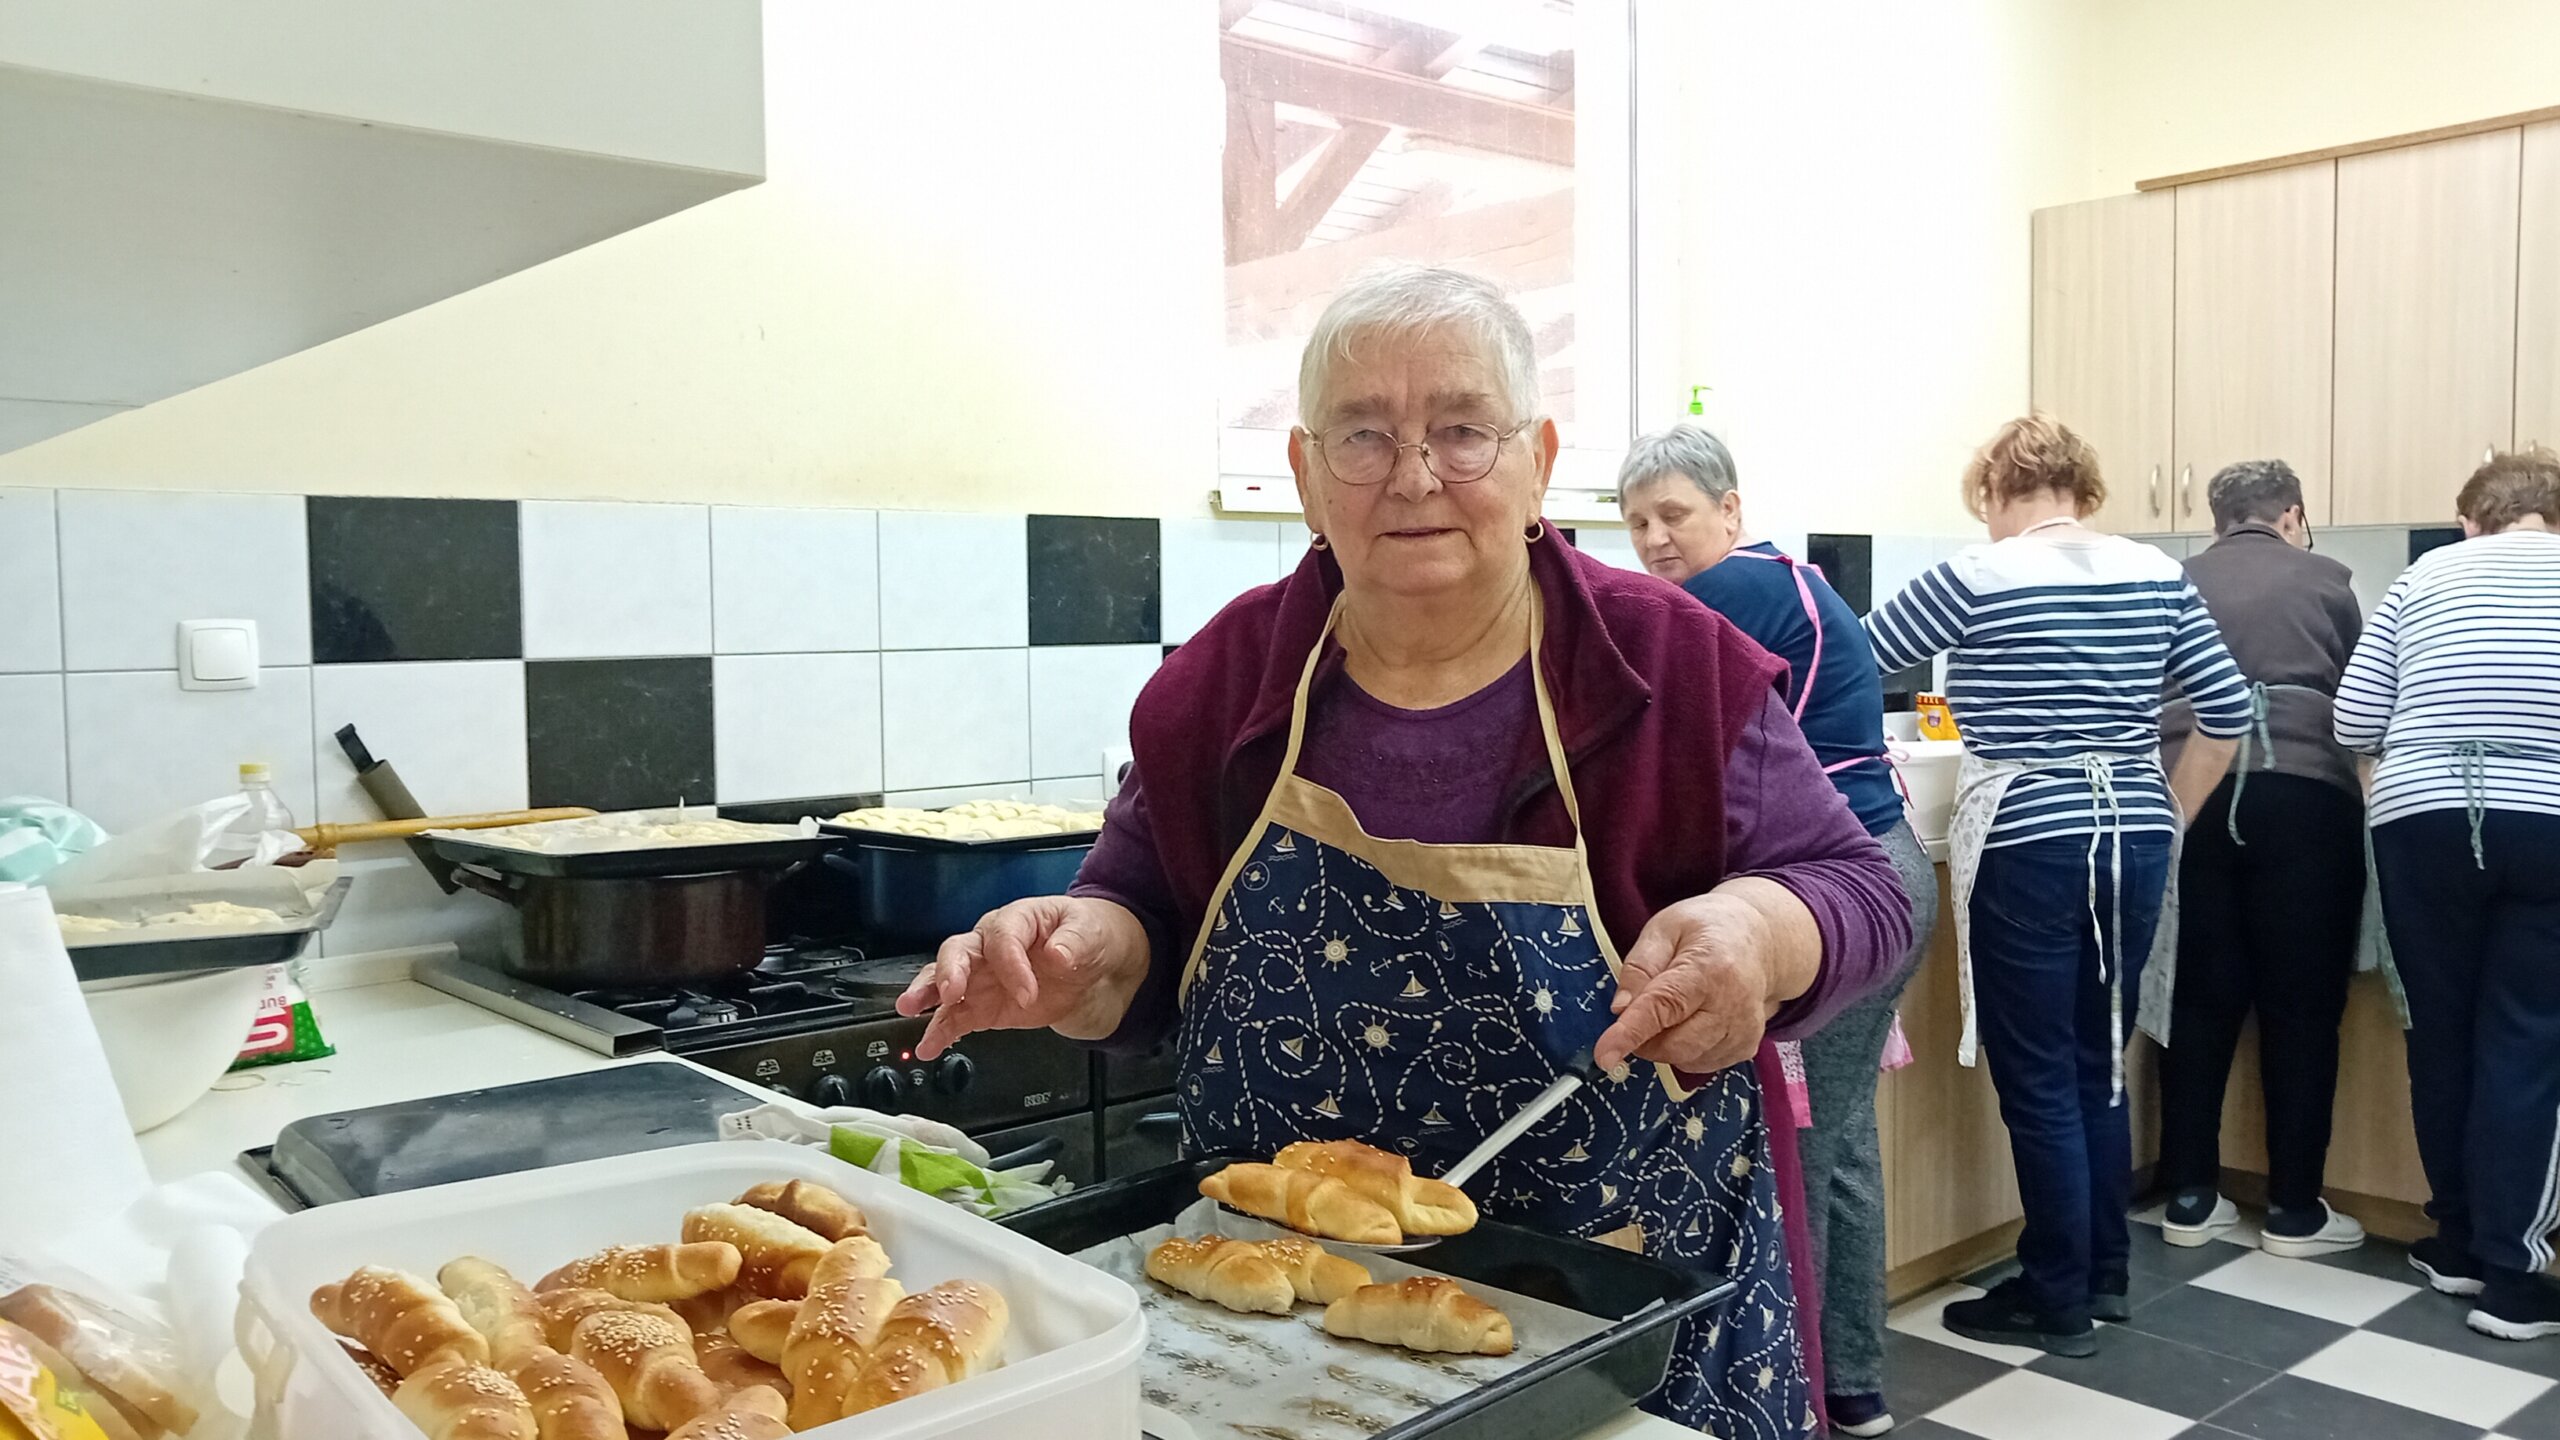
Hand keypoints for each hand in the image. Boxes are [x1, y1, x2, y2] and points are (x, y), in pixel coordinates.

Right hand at [895, 895, 1147, 1057]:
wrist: (1099, 969)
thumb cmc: (1090, 937)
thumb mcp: (1091, 933)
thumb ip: (1074, 942)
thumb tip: (1057, 954)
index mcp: (1019, 920)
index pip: (1002, 937)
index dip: (1010, 965)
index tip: (1027, 993)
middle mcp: (992, 946)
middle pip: (960, 950)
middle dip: (950, 971)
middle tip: (950, 992)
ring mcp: (985, 977)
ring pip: (946, 981)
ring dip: (927, 994)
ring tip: (910, 1007)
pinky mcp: (984, 1006)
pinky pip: (956, 1017)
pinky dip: (940, 1032)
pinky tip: (928, 1046)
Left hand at [1594, 894, 1779, 1075]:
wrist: (1760, 940)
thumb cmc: (1706, 929)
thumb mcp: (1663, 929)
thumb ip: (1638, 968)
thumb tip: (1620, 1010)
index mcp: (1709, 968)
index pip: (1664, 1007)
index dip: (1631, 1033)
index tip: (1604, 1055)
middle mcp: (1733, 1005)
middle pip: (1672, 1045)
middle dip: (1643, 1038)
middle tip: (1640, 1009)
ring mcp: (1743, 1031)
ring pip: (1684, 1059)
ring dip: (1664, 1043)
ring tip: (1675, 1005)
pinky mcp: (1745, 1048)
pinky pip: (1699, 1064)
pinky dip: (1684, 1049)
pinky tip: (1692, 1019)